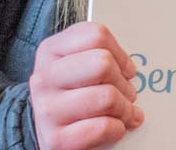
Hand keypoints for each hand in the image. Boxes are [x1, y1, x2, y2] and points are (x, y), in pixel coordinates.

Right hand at [30, 22, 143, 149]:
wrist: (46, 132)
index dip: (120, 54)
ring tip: (126, 112)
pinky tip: (116, 127)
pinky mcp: (54, 139)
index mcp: (50, 51)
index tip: (126, 69)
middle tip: (128, 93)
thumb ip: (98, 56)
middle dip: (123, 81)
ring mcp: (47, 109)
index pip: (96, 36)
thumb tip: (131, 69)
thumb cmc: (69, 96)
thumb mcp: (75, 66)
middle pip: (102, 63)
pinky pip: (102, 127)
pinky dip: (117, 129)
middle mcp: (44, 78)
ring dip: (125, 108)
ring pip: (106, 97)